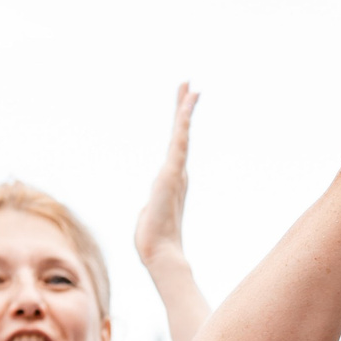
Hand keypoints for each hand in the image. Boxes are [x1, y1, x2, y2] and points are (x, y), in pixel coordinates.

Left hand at [133, 84, 198, 266]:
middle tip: (190, 86)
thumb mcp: (150, 217)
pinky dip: (183, 124)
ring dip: (185, 110)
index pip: (176, 148)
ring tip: (191, 89)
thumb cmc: (153, 241)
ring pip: (182, 135)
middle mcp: (178, 174)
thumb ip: (152, 207)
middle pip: (181, 135)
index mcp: (172, 181)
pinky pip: (178, 143)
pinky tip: (186, 107)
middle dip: (184, 110)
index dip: (180, 127)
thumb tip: (151, 212)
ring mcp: (176, 173)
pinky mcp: (171, 174)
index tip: (183, 108)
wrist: (160, 253)